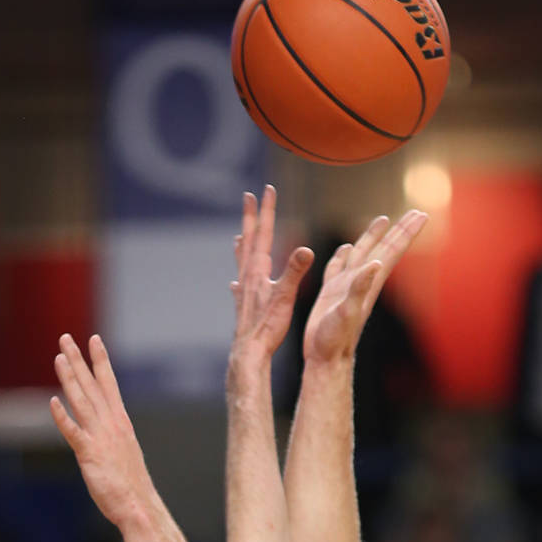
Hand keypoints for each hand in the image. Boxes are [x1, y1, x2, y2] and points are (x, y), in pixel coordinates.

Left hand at [50, 333, 153, 526]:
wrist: (139, 507)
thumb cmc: (132, 487)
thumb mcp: (125, 455)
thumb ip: (113, 440)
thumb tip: (108, 436)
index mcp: (121, 422)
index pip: (109, 384)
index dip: (101, 360)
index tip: (94, 340)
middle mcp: (111, 424)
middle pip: (92, 385)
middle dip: (78, 360)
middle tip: (65, 338)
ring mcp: (100, 438)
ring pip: (81, 401)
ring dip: (69, 378)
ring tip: (58, 357)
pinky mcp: (89, 455)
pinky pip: (73, 432)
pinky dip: (62, 416)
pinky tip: (52, 402)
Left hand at [229, 185, 313, 368]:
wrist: (249, 352)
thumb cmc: (267, 327)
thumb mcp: (285, 296)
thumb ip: (295, 272)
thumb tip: (306, 250)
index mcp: (259, 271)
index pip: (263, 233)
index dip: (266, 211)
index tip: (266, 189)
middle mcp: (248, 277)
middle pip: (249, 240)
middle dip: (251, 218)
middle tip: (248, 197)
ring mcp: (244, 291)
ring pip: (242, 261)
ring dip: (242, 245)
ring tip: (238, 235)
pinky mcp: (243, 306)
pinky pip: (240, 286)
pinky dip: (239, 278)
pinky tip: (234, 284)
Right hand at [303, 209, 426, 364]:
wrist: (324, 360)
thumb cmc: (334, 341)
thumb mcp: (347, 313)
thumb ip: (359, 289)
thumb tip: (376, 264)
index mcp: (369, 284)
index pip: (392, 252)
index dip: (405, 233)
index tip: (421, 215)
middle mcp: (361, 282)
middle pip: (384, 249)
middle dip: (399, 230)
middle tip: (416, 212)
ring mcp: (346, 287)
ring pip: (362, 254)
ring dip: (373, 237)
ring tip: (382, 220)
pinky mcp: (331, 294)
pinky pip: (338, 268)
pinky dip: (342, 255)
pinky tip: (345, 248)